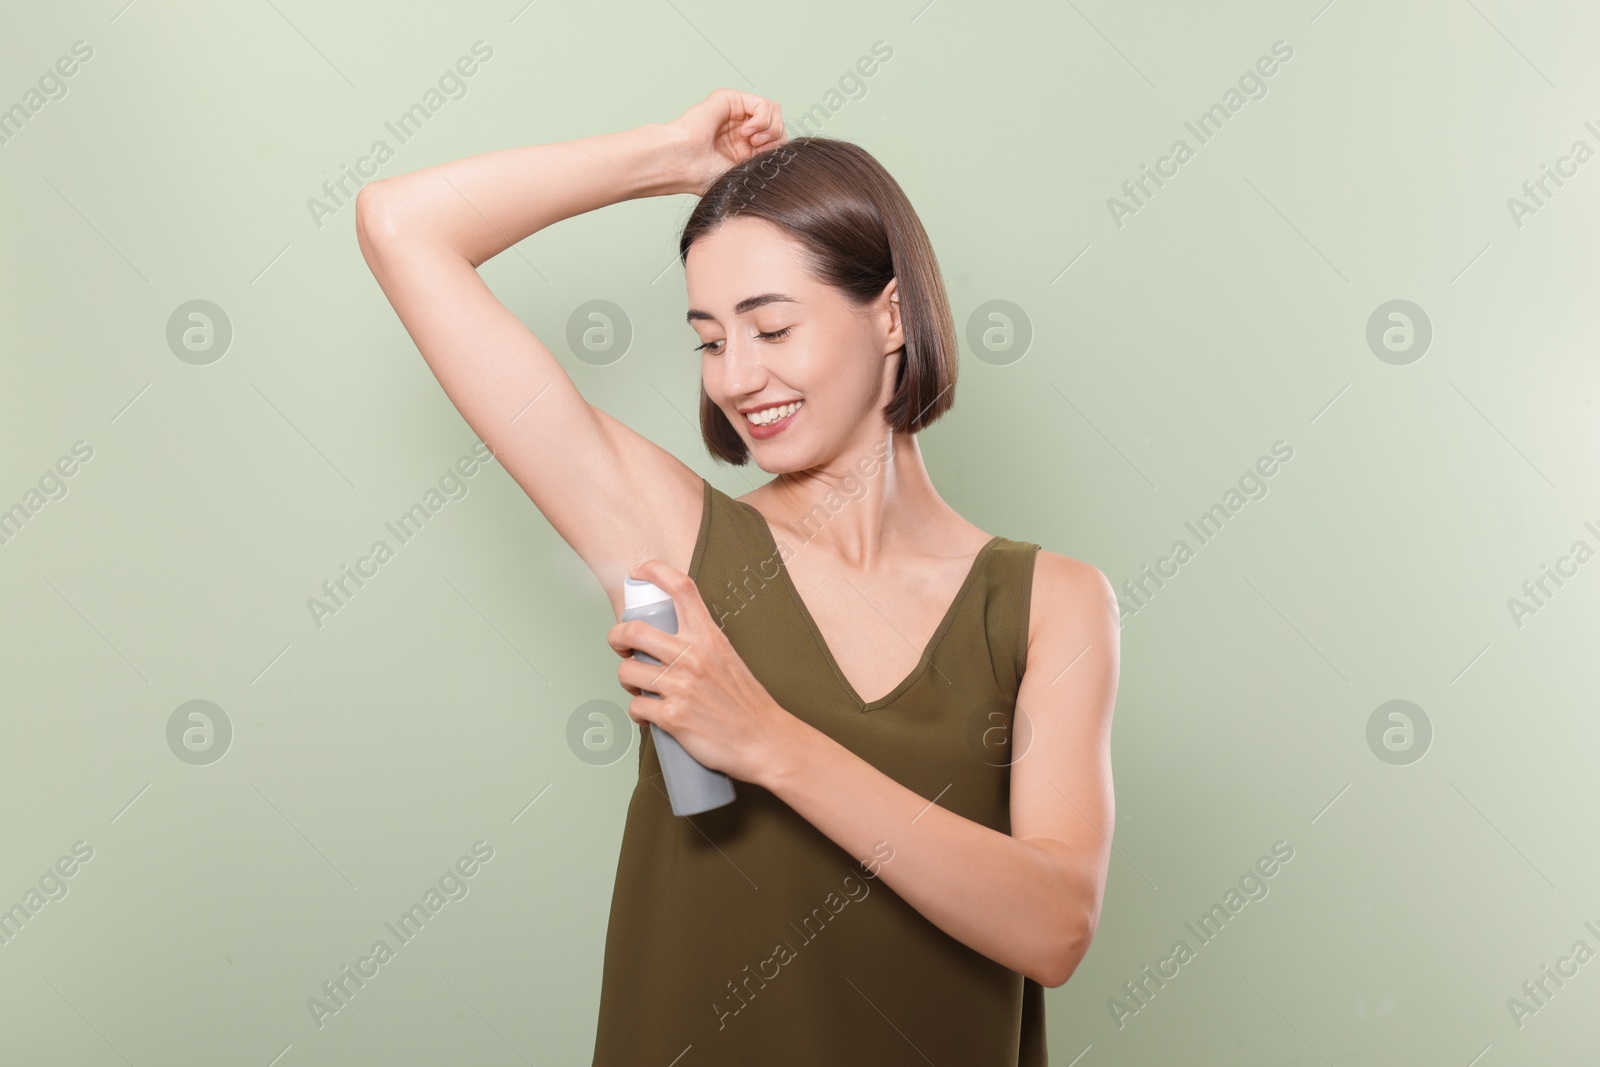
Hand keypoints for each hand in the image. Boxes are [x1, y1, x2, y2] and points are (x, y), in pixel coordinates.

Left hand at [608, 558, 797, 785]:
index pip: (681, 587)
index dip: (654, 570)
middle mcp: (692, 656)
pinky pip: (636, 707)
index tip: (638, 570)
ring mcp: (680, 686)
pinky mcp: (672, 716)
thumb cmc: (747, 703)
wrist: (764, 740)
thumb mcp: (728, 657)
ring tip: (640, 688)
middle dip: (617, 637)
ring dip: (627, 680)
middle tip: (621, 646)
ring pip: (627, 672)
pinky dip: (638, 712)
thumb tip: (667, 640)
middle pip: (634, 630)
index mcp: (709, 636)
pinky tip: (650, 715)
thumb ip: (701, 644)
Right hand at [663, 88, 787, 195]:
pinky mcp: (731, 99)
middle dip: (775, 140)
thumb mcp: (747, 170)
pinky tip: (746, 133)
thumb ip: (768, 159)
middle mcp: (742, 127)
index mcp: (745, 146)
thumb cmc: (705, 174)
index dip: (778, 149)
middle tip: (757, 151)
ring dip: (770, 130)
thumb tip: (792, 154)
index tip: (763, 161)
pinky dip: (762, 121)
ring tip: (752, 141)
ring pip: (775, 112)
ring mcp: (737, 112)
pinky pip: (765, 105)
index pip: (778, 140)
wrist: (684, 164)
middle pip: (780, 124)